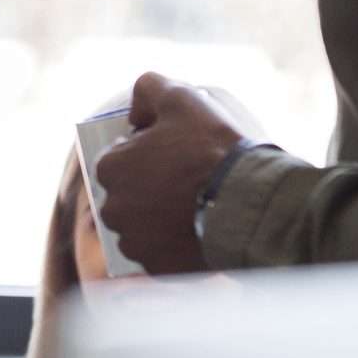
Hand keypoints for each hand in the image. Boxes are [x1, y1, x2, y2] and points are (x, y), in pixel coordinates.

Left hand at [91, 73, 246, 274]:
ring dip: (159, 218)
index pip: (118, 157)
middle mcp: (112, 208)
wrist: (248, 202)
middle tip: (187, 180)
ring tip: (195, 207)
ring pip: (141, 226)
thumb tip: (134, 112)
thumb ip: (148, 89)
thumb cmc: (212, 148)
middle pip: (128, 193)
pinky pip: (160, 255)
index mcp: (109, 167)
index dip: (145, 152)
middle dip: (149, 187)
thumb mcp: (181, 97)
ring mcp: (134, 242)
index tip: (173, 153)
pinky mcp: (157, 267)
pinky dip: (173, 246)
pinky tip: (197, 231)